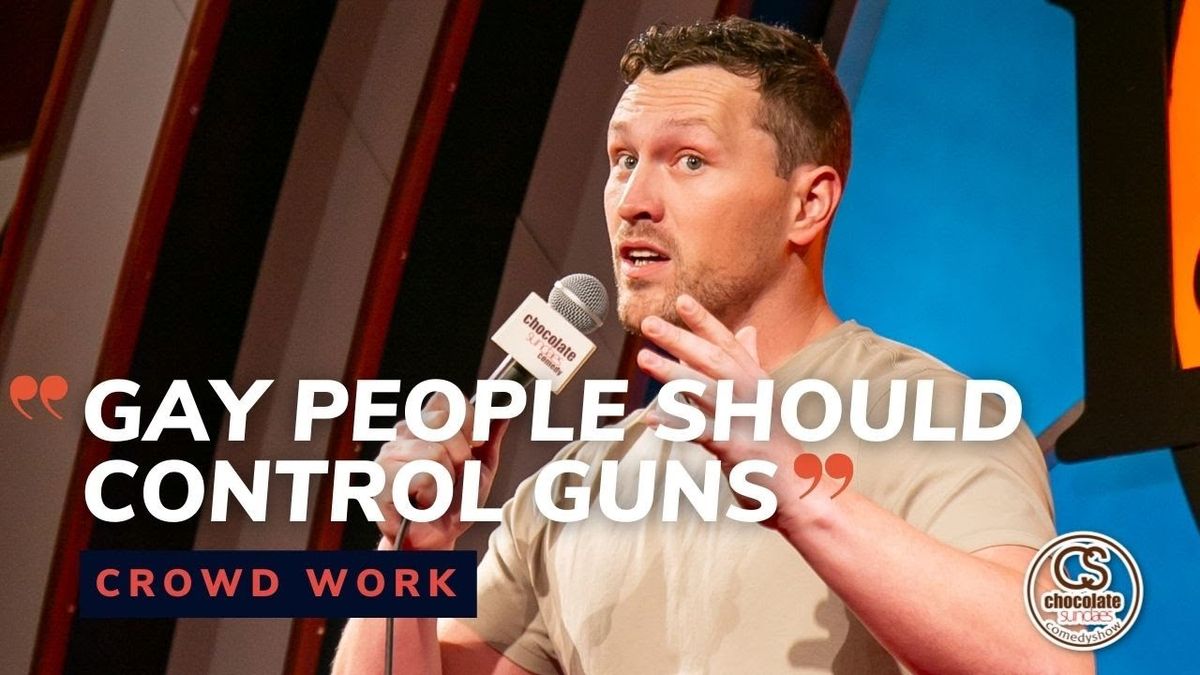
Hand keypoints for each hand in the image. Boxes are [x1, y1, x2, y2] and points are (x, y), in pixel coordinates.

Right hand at [374, 393, 508, 549]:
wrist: (435, 540)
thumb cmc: (455, 503)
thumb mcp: (482, 468)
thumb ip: (491, 437)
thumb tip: (504, 408)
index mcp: (426, 422)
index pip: (447, 397)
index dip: (468, 418)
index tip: (476, 442)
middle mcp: (403, 432)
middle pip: (442, 422)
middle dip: (461, 455)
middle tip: (454, 477)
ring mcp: (387, 454)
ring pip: (434, 454)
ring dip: (446, 482)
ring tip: (436, 495)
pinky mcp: (378, 480)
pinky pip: (421, 478)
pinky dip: (432, 497)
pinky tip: (421, 506)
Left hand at [635, 294, 827, 524]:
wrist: (800, 488)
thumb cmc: (778, 444)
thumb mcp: (768, 397)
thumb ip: (751, 364)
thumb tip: (746, 331)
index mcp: (758, 381)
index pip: (729, 343)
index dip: (705, 321)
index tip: (682, 300)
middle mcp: (752, 395)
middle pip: (713, 359)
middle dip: (680, 338)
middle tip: (650, 324)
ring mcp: (745, 421)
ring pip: (704, 389)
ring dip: (672, 373)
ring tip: (644, 359)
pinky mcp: (736, 449)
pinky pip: (700, 432)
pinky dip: (675, 424)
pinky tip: (652, 418)